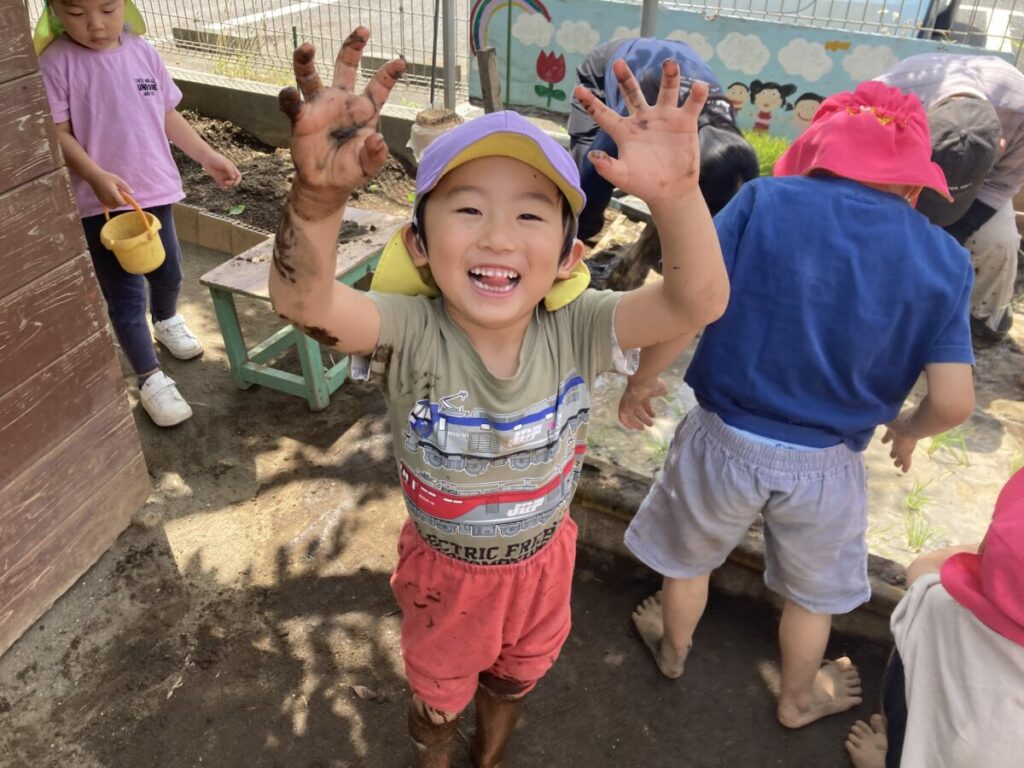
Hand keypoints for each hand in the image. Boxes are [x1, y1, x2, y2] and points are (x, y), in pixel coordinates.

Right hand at [90, 170, 131, 207]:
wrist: (93, 176)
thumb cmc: (106, 177)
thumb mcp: (118, 179)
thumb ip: (125, 186)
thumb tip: (132, 193)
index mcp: (113, 193)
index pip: (121, 203)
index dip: (126, 202)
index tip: (127, 198)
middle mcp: (108, 199)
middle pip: (118, 205)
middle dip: (121, 201)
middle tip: (120, 194)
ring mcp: (103, 200)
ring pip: (113, 206)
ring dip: (117, 203)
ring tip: (115, 195)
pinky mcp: (100, 201)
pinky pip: (108, 205)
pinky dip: (112, 203)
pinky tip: (111, 196)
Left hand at [202, 151, 240, 188]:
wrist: (206, 158)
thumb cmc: (216, 159)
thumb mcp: (225, 164)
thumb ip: (230, 170)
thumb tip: (234, 178)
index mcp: (232, 168)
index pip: (238, 176)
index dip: (238, 180)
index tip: (234, 182)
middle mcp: (228, 173)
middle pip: (234, 181)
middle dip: (231, 183)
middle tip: (226, 182)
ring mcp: (223, 176)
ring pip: (228, 184)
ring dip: (227, 186)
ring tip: (223, 184)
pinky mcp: (218, 178)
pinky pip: (222, 184)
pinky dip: (223, 187)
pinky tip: (221, 187)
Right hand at [278, 28, 404, 217]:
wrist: (326, 184)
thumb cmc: (350, 169)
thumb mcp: (369, 165)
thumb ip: (376, 154)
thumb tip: (378, 141)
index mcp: (364, 110)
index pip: (379, 86)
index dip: (389, 73)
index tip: (400, 62)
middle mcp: (342, 101)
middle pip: (346, 66)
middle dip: (353, 47)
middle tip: (362, 30)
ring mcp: (319, 107)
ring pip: (310, 75)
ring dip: (306, 60)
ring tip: (307, 47)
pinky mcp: (300, 118)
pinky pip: (291, 103)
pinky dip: (288, 97)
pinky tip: (288, 93)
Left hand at [572, 59, 705, 204]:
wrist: (671, 190)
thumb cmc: (644, 183)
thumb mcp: (623, 177)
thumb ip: (608, 168)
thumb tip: (592, 157)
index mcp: (624, 131)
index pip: (604, 114)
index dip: (591, 103)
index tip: (577, 89)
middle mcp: (643, 119)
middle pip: (633, 93)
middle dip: (625, 79)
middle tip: (618, 63)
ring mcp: (665, 118)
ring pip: (667, 91)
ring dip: (669, 76)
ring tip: (669, 63)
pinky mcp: (685, 122)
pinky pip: (691, 104)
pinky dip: (696, 95)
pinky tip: (698, 87)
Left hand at [618, 377, 668, 429]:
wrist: (643, 380)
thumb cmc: (652, 383)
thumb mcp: (660, 388)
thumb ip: (661, 391)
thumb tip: (665, 392)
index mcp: (643, 394)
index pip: (645, 403)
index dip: (648, 410)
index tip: (653, 415)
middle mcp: (635, 398)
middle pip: (638, 410)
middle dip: (644, 418)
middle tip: (650, 424)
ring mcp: (628, 402)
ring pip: (631, 415)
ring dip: (636, 422)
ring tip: (643, 428)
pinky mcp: (624, 405)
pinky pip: (623, 416)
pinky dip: (627, 422)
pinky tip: (632, 427)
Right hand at [881, 410, 918, 472]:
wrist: (912, 425)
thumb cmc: (898, 420)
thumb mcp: (887, 419)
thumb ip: (879, 420)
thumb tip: (869, 420)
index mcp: (894, 429)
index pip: (889, 434)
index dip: (886, 437)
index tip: (883, 441)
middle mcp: (899, 438)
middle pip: (896, 446)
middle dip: (893, 450)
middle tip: (892, 455)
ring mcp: (904, 446)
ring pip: (900, 455)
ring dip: (898, 459)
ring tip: (896, 464)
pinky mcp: (907, 453)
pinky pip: (906, 462)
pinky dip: (905, 466)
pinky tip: (905, 471)